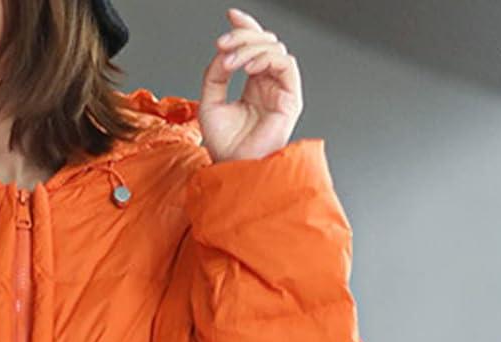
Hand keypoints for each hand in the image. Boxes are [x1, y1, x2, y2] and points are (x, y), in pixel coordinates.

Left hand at [199, 7, 302, 162]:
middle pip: (264, 42)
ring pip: (274, 48)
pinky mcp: (291, 98)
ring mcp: (281, 90)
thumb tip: (223, 50)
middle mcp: (269, 84)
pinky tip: (249, 67)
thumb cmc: (224, 145)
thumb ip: (215, 73)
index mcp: (253, 84)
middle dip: (242, 37)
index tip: (230, 15)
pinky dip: (266, 58)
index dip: (245, 27)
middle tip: (222, 44)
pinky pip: (285, 63)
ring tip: (230, 63)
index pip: (254, 47)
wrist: (232, 168)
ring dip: (250, 48)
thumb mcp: (209, 102)